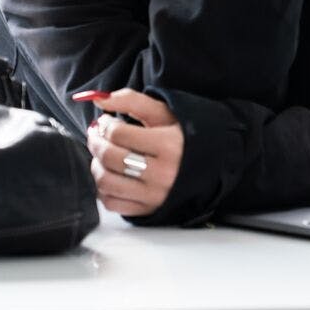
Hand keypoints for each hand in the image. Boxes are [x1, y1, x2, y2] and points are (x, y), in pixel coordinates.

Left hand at [84, 89, 183, 217]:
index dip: (105, 125)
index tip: (105, 121)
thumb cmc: (186, 136)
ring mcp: (154, 194)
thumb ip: (132, 100)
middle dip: (95, 142)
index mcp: (169, 144)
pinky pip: (112, 203)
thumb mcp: (166, 113)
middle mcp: (162, 172)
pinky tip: (111, 175)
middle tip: (96, 135)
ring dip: (96, 165)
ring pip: (107, 182)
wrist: (213, 164)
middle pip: (110, 157)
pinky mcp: (149, 209)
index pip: (119, 134)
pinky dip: (103, 190)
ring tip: (102, 155)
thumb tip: (99, 100)